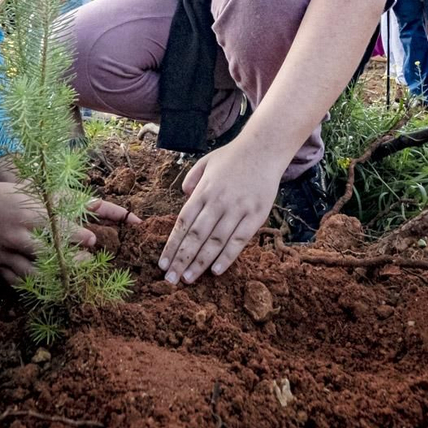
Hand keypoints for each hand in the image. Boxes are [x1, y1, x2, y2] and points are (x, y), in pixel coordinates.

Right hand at [0, 167, 138, 282]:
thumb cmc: (5, 195)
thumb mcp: (32, 191)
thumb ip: (62, 199)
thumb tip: (98, 202)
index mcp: (25, 214)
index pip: (54, 228)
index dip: (75, 236)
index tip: (92, 241)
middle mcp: (15, 235)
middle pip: (46, 254)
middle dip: (70, 261)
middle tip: (88, 262)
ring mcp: (4, 254)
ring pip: (33, 274)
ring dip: (55, 280)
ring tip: (73, 280)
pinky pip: (18, 284)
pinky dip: (35, 289)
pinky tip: (51, 290)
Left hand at [159, 142, 280, 284]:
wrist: (264, 148)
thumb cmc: (233, 156)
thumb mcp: (206, 162)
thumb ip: (192, 179)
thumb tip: (183, 196)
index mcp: (203, 191)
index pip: (182, 223)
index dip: (172, 245)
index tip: (163, 263)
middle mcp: (218, 202)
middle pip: (196, 236)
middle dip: (181, 260)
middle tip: (171, 280)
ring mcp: (238, 209)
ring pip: (215, 242)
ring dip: (200, 263)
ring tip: (188, 279)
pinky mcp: (256, 215)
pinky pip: (239, 240)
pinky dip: (227, 257)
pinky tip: (215, 271)